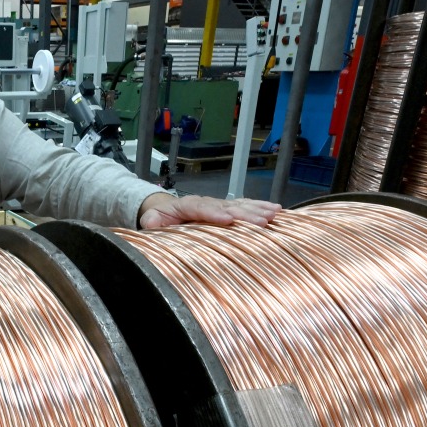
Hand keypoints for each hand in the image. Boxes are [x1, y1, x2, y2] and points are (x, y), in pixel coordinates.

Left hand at [138, 192, 281, 229]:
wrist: (164, 208)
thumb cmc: (160, 217)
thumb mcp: (151, 221)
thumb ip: (152, 222)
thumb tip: (151, 224)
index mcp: (187, 206)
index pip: (201, 208)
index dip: (215, 214)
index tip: (228, 220)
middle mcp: (206, 202)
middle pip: (227, 207)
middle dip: (245, 214)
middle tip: (261, 221)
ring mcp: (218, 204)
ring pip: (240, 205)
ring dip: (258, 210)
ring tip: (274, 214)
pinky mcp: (227, 208)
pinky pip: (245, 207)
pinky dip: (260, 208)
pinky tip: (276, 211)